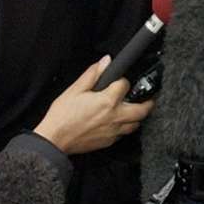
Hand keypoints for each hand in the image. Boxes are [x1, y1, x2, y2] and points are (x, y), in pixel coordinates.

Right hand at [33, 57, 152, 155]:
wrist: (54, 140)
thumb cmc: (62, 115)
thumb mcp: (75, 90)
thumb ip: (93, 74)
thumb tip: (105, 61)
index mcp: (108, 101)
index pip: (125, 85)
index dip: (123, 80)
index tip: (119, 80)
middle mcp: (115, 117)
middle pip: (143, 109)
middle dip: (148, 101)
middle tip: (149, 97)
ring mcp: (114, 131)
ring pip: (136, 124)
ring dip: (138, 116)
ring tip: (134, 109)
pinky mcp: (109, 142)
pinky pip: (124, 134)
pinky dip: (125, 127)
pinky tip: (119, 122)